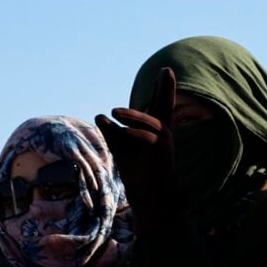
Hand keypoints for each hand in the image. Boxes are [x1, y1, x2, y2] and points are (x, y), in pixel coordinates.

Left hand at [96, 67, 177, 233]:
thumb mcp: (119, 148)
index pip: (158, 106)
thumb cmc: (135, 172)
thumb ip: (111, 132)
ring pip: (147, 122)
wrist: (147, 196)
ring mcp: (166, 140)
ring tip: (113, 113)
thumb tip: (100, 115)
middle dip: (167, 88)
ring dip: (130, 116)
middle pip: (165, 105)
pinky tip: (122, 131)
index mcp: (154, 130)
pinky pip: (146, 136)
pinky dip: (133, 133)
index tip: (167, 71)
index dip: (162, 89)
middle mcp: (163, 132)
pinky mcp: (163, 149)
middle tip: (167, 70)